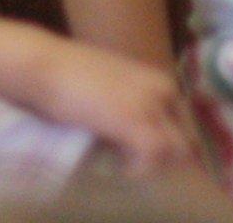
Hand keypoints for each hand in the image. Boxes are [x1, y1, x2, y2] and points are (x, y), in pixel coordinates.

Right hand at [27, 34, 200, 175]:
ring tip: (123, 162)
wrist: (46, 65)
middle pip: (186, 139)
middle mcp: (163, 89)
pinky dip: (138, 168)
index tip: (145, 153)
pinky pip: (154, 157)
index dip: (167, 142)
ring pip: (177, 151)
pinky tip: (117, 165)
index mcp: (159, 79)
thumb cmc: (68, 72)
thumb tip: (132, 132)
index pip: (184, 122)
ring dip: (152, 162)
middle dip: (164, 156)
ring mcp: (152, 105)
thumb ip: (130, 101)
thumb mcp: (112, 83)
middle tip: (135, 161)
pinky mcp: (136, 122)